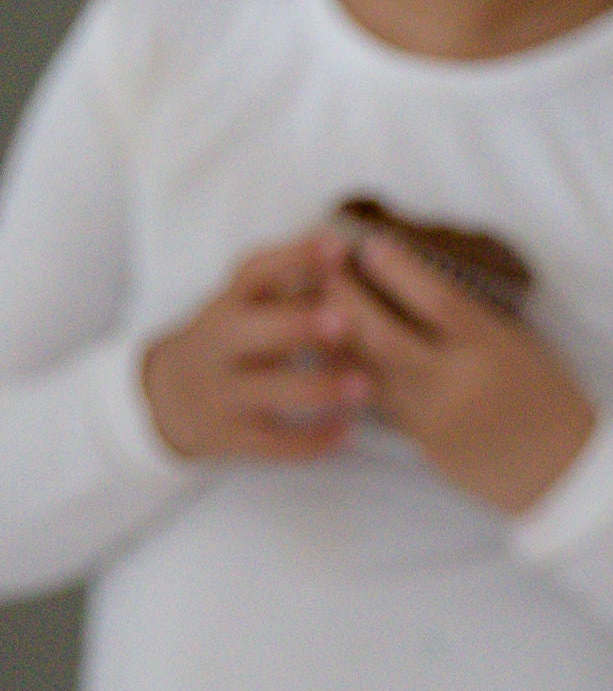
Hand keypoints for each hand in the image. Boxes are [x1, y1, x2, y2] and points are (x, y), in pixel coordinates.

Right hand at [141, 233, 371, 461]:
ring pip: (271, 390)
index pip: (253, 273)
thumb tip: (350, 255)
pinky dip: (315, 439)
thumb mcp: (245, 310)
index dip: (294, 258)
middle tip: (345, 319)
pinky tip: (347, 429)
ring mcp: (224, 393)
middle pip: (254, 331)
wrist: (168, 398)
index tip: (338, 246)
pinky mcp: (234, 438)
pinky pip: (278, 443)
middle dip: (298, 324)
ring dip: (321, 387)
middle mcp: (219, 345)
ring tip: (365, 385)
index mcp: (226, 304)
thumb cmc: (232, 344)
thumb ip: (289, 290)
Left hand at [319, 230, 595, 512]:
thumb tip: (418, 283)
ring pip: (367, 370)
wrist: (567, 475)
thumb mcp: (523, 347)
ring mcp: (436, 418)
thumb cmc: (551, 401)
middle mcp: (458, 383)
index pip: (433, 297)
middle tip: (323, 267)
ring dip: (336, 333)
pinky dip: (355, 371)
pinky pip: (379, 401)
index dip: (395, 266)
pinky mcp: (425, 444)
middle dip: (344, 294)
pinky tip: (340, 350)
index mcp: (492, 350)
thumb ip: (473, 320)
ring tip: (316, 303)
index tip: (370, 244)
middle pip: (380, 332)